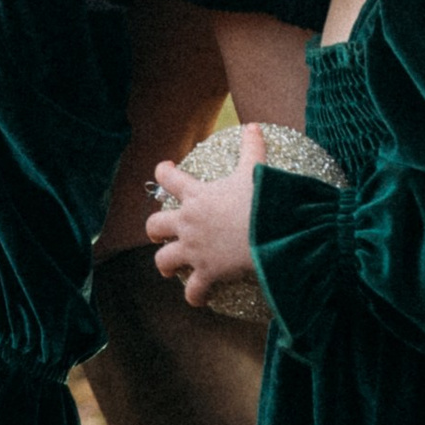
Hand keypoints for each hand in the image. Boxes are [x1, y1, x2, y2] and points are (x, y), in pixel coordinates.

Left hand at [147, 122, 265, 308]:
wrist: (270, 231)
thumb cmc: (262, 198)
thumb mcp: (256, 169)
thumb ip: (252, 148)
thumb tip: (253, 126)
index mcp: (197, 195)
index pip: (168, 178)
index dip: (163, 172)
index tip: (165, 170)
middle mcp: (188, 223)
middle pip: (155, 225)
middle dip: (155, 230)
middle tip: (160, 233)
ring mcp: (194, 249)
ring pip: (163, 260)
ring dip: (165, 263)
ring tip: (170, 268)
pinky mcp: (206, 272)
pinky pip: (193, 291)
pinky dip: (195, 296)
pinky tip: (200, 298)